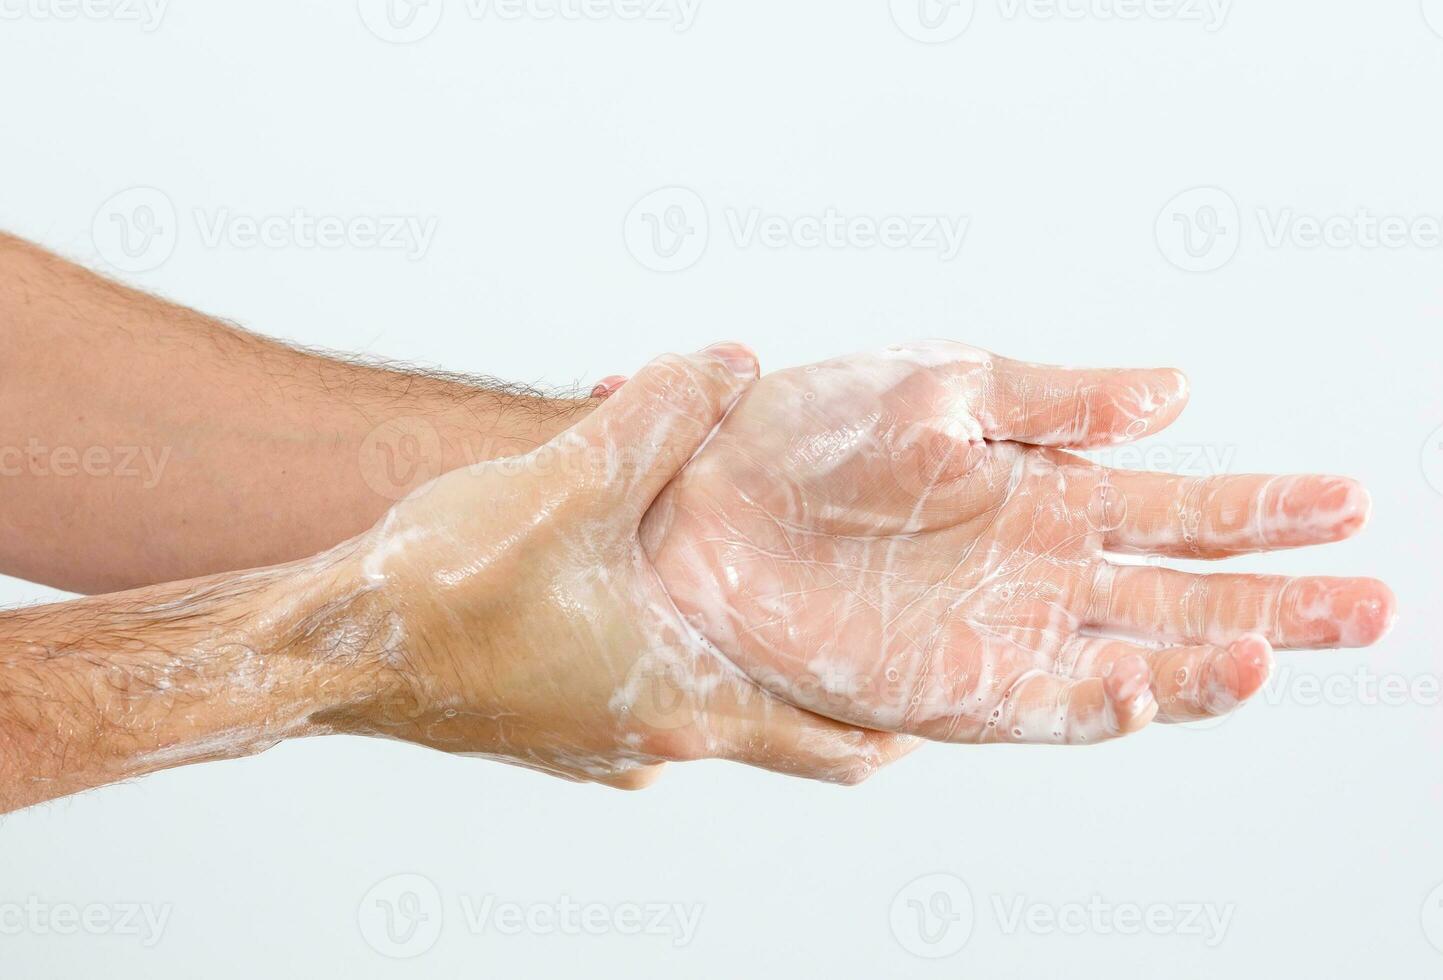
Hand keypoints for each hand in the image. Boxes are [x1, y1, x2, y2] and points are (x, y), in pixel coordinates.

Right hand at [329, 344, 912, 786]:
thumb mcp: (570, 481)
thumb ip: (664, 415)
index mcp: (684, 706)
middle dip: (813, 661)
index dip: (896, 725)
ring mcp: (599, 742)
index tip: (941, 693)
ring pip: (698, 691)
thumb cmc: (443, 589)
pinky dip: (661, 636)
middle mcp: (653, 742)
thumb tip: (734, 362)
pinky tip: (640, 569)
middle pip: (773, 720)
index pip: (831, 747)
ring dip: (725, 635)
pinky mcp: (553, 721)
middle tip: (852, 604)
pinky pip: (636, 680)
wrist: (322, 651)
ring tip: (738, 562)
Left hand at [644, 341, 1395, 743]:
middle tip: (1376, 602)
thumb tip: (1175, 392)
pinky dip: (1107, 702)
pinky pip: (1046, 707)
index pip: (1176, 504)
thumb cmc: (800, 434)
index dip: (1263, 508)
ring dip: (1212, 659)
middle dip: (1279, 597)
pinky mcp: (948, 688)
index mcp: (1040, 490)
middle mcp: (1035, 570)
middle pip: (1183, 591)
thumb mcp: (937, 387)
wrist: (697, 504)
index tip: (1348, 503)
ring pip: (1135, 656)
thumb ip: (1053, 400)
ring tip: (1284, 649)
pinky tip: (1158, 687)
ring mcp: (999, 634)